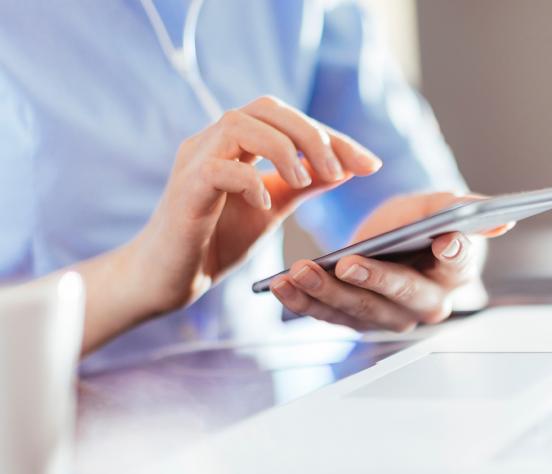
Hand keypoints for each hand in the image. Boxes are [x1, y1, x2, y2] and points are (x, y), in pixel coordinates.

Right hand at [130, 95, 381, 314]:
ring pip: (240, 124)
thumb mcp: (273, 208)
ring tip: (304, 181)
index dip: (333, 137)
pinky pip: (218, 168)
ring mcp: (195, 160)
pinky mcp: (184, 189)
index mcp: (237, 142)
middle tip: (341, 171)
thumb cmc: (217, 240)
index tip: (371, 165)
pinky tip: (266, 206)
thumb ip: (304, 185)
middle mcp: (214, 140)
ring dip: (283, 149)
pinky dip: (250, 182)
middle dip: (312, 134)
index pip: (289, 119)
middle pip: (267, 108)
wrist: (170, 278)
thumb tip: (346, 167)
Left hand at [269, 192, 511, 331]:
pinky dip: (302, 300)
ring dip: (325, 293)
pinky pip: (327, 314)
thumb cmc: (422, 222)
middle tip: (347, 263)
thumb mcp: (440, 207)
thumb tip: (501, 220)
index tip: (445, 242)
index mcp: (455, 274)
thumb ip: (464, 211)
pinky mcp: (355, 319)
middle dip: (371, 281)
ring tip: (297, 272)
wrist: (395, 238)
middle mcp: (426, 305)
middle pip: (399, 296)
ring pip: (357, 310)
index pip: (457, 264)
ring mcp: (389, 317)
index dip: (453, 253)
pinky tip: (279, 284)